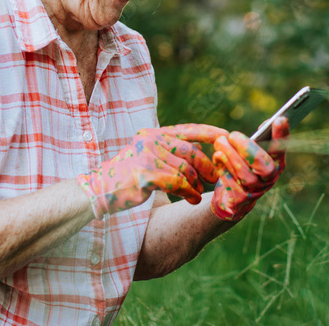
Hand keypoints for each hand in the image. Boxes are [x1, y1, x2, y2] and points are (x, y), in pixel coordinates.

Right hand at [77, 124, 225, 218]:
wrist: (101, 189)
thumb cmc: (129, 175)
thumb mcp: (150, 155)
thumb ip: (171, 150)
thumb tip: (200, 149)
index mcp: (156, 134)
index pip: (190, 129)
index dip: (211, 133)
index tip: (227, 137)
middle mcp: (152, 140)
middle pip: (191, 152)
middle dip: (207, 166)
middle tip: (215, 178)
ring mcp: (148, 156)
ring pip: (185, 171)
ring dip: (196, 185)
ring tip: (197, 194)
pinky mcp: (145, 174)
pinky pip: (177, 184)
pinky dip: (188, 193)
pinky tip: (192, 200)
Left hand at [210, 116, 288, 221]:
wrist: (231, 196)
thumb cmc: (243, 166)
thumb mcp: (252, 152)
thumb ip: (260, 139)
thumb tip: (268, 124)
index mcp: (276, 163)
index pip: (282, 148)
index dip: (282, 134)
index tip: (279, 118)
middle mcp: (270, 179)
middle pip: (263, 165)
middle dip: (247, 148)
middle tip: (233, 135)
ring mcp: (256, 192)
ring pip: (246, 175)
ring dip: (231, 156)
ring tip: (220, 142)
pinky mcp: (239, 201)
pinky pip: (231, 184)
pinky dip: (223, 168)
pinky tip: (217, 156)